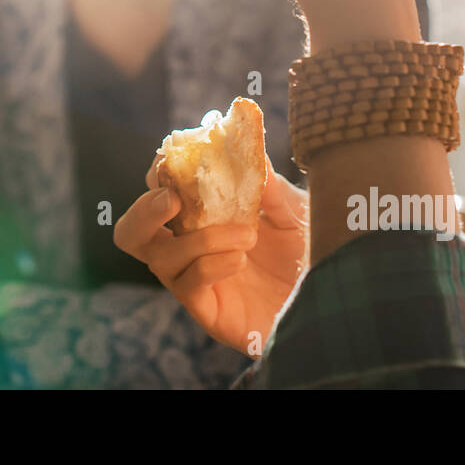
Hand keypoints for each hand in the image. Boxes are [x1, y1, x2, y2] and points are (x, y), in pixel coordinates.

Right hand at [114, 155, 308, 355]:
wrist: (332, 301)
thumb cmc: (310, 253)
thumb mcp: (296, 212)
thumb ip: (271, 188)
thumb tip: (251, 153)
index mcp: (203, 217)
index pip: (160, 190)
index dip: (160, 171)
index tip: (178, 157)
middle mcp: (189, 248)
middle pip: (132, 232)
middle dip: (144, 210)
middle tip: (173, 199)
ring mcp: (194, 281)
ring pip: (159, 258)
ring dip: (200, 239)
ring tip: (247, 236)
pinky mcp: (208, 311)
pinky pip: (188, 285)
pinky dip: (211, 264)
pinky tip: (241, 259)